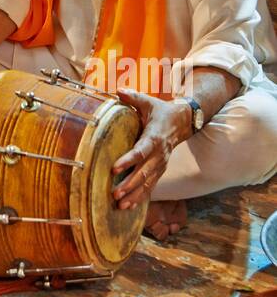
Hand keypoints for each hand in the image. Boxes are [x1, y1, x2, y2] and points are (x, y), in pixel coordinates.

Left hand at [110, 89, 190, 209]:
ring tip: (120, 205)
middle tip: (114, 194)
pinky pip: (151, 186)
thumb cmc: (160, 111)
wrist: (182, 122)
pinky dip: (141, 197)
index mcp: (154, 136)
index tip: (114, 168)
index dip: (128, 160)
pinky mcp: (161, 170)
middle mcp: (159, 154)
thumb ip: (133, 97)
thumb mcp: (148, 101)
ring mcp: (161, 164)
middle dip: (129, 185)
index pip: (141, 151)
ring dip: (134, 195)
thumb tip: (118, 90)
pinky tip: (129, 206)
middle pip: (144, 172)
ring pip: (148, 183)